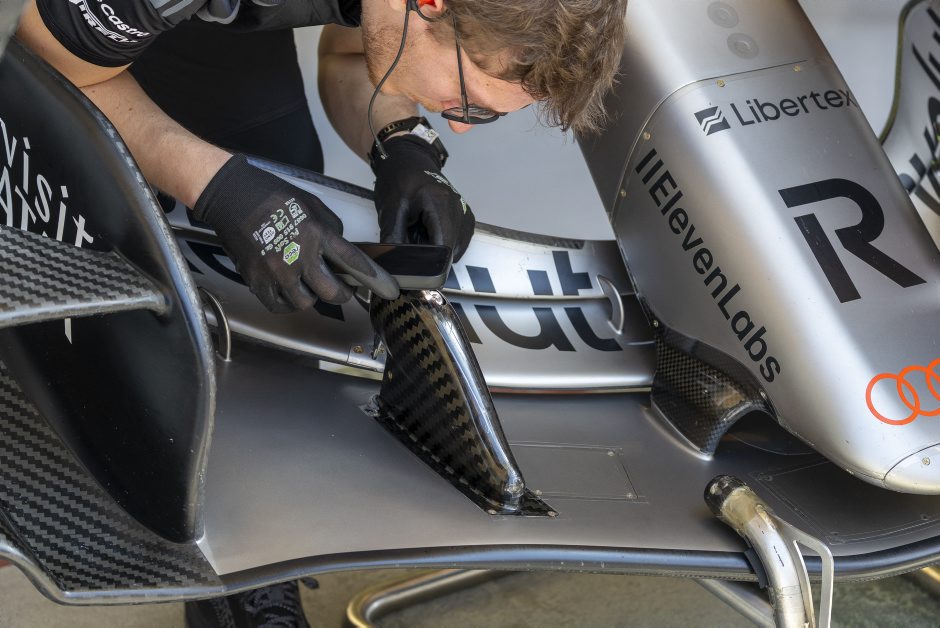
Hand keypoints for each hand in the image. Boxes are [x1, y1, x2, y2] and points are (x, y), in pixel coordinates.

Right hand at [194, 155, 398, 311]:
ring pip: (306, 303)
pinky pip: (280, 306)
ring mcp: (276, 271)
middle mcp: (298, 256)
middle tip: (341, 288)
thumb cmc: (271, 196)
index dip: (375, 279)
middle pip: (333, 293)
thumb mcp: (312, 204)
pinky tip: (289, 289)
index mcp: (316, 234)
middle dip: (342, 293)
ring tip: (306, 281)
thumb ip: (331, 230)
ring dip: (311, 296)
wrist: (231, 196)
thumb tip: (342, 250)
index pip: (353, 263)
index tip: (388, 290)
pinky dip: (288, 302)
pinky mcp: (257, 280)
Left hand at [372, 135, 475, 260]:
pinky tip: (429, 229)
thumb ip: (394, 239)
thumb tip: (395, 264)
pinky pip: (456, 242)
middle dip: (430, 253)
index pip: (443, 247)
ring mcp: (465, 214)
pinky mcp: (466, 218)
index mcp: (441, 203)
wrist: (409, 160)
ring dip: (436, 247)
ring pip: (454, 249)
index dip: (428, 261)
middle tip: (411, 238)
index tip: (414, 262)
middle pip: (449, 250)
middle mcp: (459, 209)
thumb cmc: (400, 179)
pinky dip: (441, 241)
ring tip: (420, 230)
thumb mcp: (390, 209)